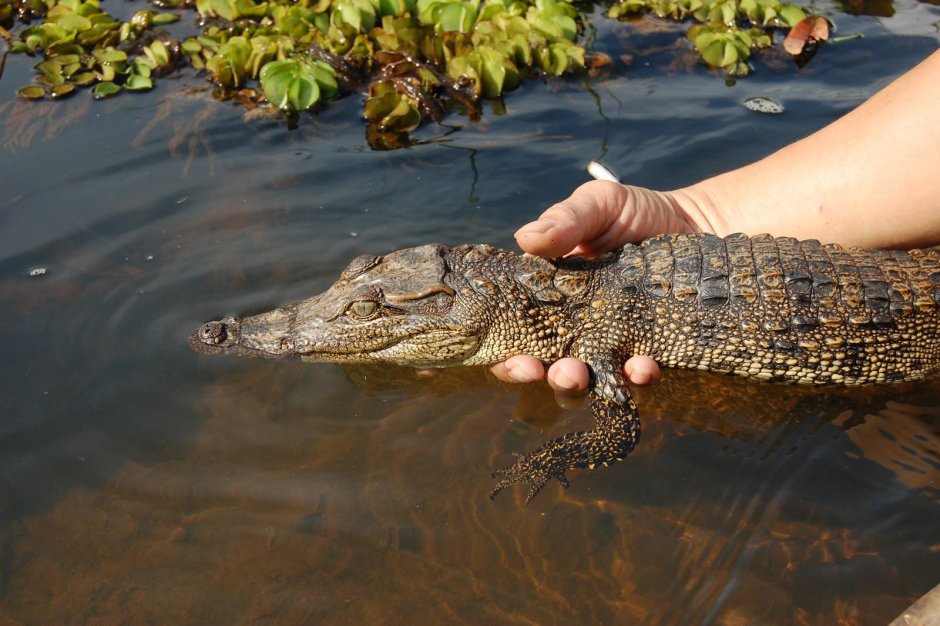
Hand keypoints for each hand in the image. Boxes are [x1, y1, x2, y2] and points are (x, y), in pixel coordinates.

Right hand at [491, 180, 710, 391]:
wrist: (694, 222)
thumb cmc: (635, 212)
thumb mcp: (597, 205)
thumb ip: (565, 219)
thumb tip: (525, 238)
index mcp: (547, 296)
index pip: (514, 335)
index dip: (509, 356)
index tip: (520, 360)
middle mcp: (573, 328)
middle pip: (547, 368)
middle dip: (550, 377)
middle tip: (561, 373)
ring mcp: (610, 343)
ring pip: (588, 381)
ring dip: (584, 386)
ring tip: (589, 377)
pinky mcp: (646, 350)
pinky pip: (636, 375)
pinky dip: (636, 377)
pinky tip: (643, 367)